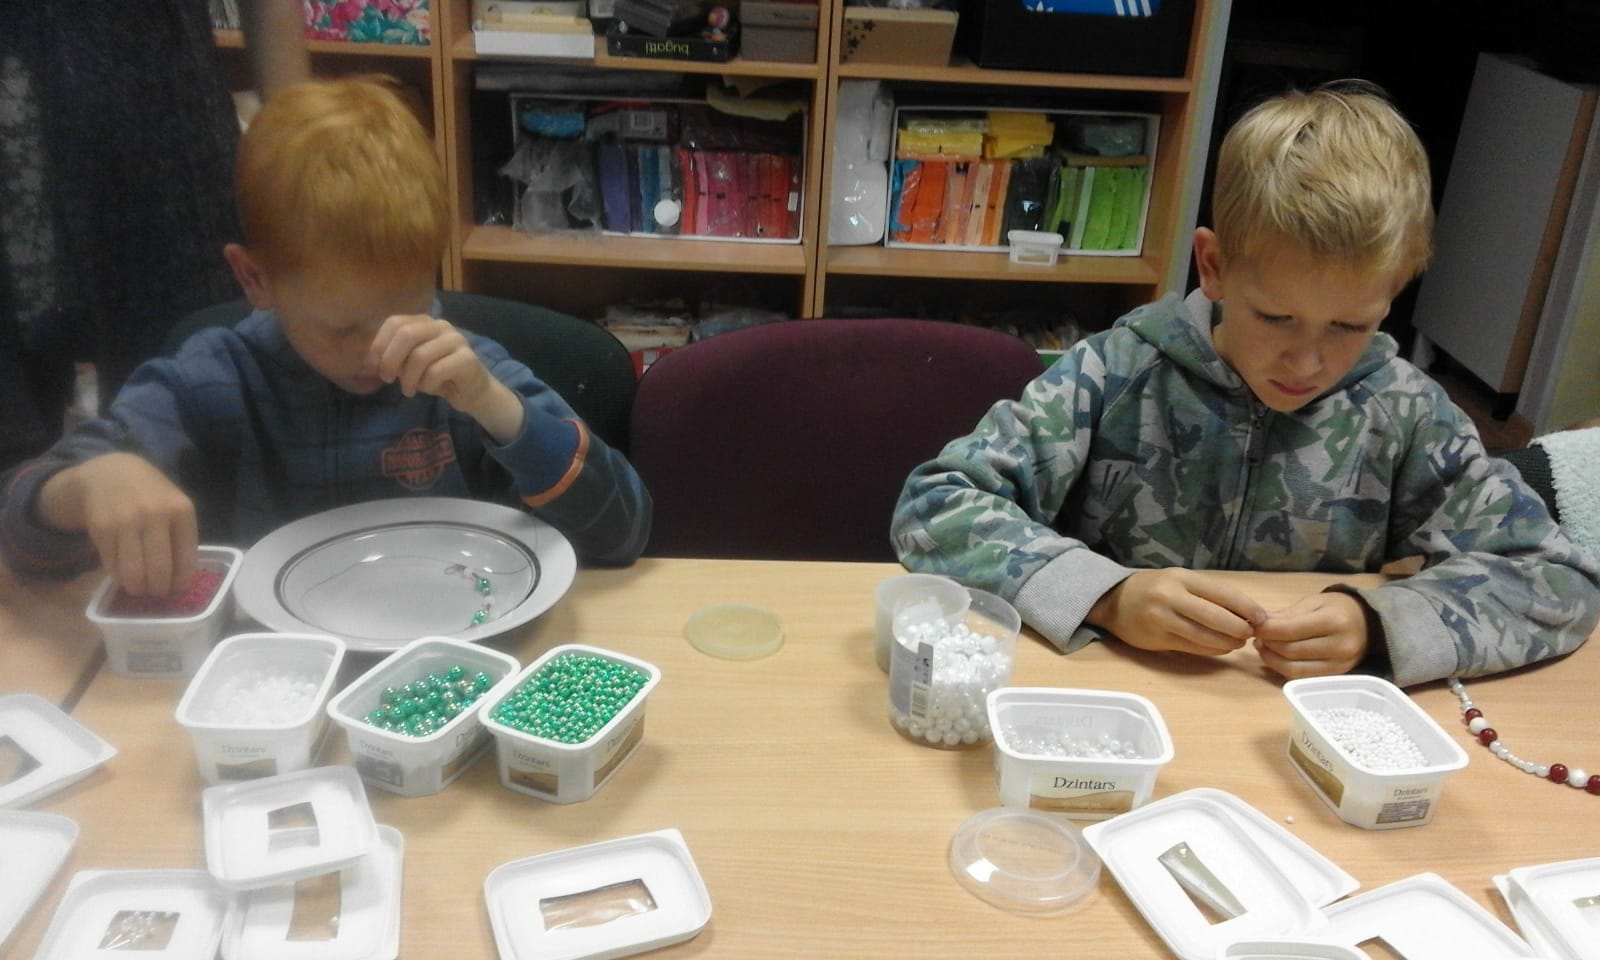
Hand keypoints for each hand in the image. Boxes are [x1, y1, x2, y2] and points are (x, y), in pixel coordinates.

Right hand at [38, 453, 197, 596]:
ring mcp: (126, 521)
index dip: (182, 582)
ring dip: (137, 588)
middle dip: (158, 590)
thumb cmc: (150, 495)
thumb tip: (181, 581)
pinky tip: (122, 571)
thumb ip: (181, 537)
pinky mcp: (101, 528)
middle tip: (156, 593)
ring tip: (139, 588)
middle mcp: (155, 515)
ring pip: (133, 573)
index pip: (186, 559)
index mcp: (181, 511)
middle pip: (159, 571)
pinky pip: (111, 566)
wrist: (109, 472)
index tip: (178, 591)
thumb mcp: (174, 506)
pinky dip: (117, 575)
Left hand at [368, 315, 523, 441]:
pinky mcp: (467, 359)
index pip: (395, 322)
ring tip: (408, 390)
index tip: (373, 366)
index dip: (379, 344)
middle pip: (406, 334)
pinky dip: (426, 385)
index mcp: (425, 322)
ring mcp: (456, 340)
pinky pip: (436, 372)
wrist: (472, 391)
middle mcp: (441, 326)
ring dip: (408, 378)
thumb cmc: (438, 376)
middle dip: (390, 360)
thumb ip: (393, 357)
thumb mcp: (410, 364)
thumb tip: (367, 362)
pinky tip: (428, 389)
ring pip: (420, 356)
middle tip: (387, 379)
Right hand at [1087, 569, 1266, 657]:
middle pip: (1216, 617)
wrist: (1113, 601)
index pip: (1223, 594)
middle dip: (1240, 628)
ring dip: (1227, 642)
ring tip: (1237, 643)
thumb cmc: (1154, 588)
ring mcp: (1162, 619)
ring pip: (1205, 636)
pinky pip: (1192, 647)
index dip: (1247, 608)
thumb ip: (1207, 594)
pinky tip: (1220, 648)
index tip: (1262, 618)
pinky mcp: (1156, 639)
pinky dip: (1211, 650)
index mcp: (1181, 578)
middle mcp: (1171, 597)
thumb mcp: (1178, 580)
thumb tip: (1245, 612)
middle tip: (1250, 634)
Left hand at [1253, 592, 1369, 678]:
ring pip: (1293, 669)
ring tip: (1264, 647)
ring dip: (1271, 659)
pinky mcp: (1336, 676)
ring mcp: (1339, 665)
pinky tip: (1277, 657)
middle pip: (1290, 651)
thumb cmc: (1338, 608)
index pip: (1290, 630)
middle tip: (1257, 636)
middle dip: (1267, 644)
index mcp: (1333, 621)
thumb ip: (1287, 614)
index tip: (1254, 625)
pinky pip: (1302, 677)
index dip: (1266, 630)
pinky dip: (1284, 668)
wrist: (1370, 624)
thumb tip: (1260, 624)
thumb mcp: (1314, 602)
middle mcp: (1339, 646)